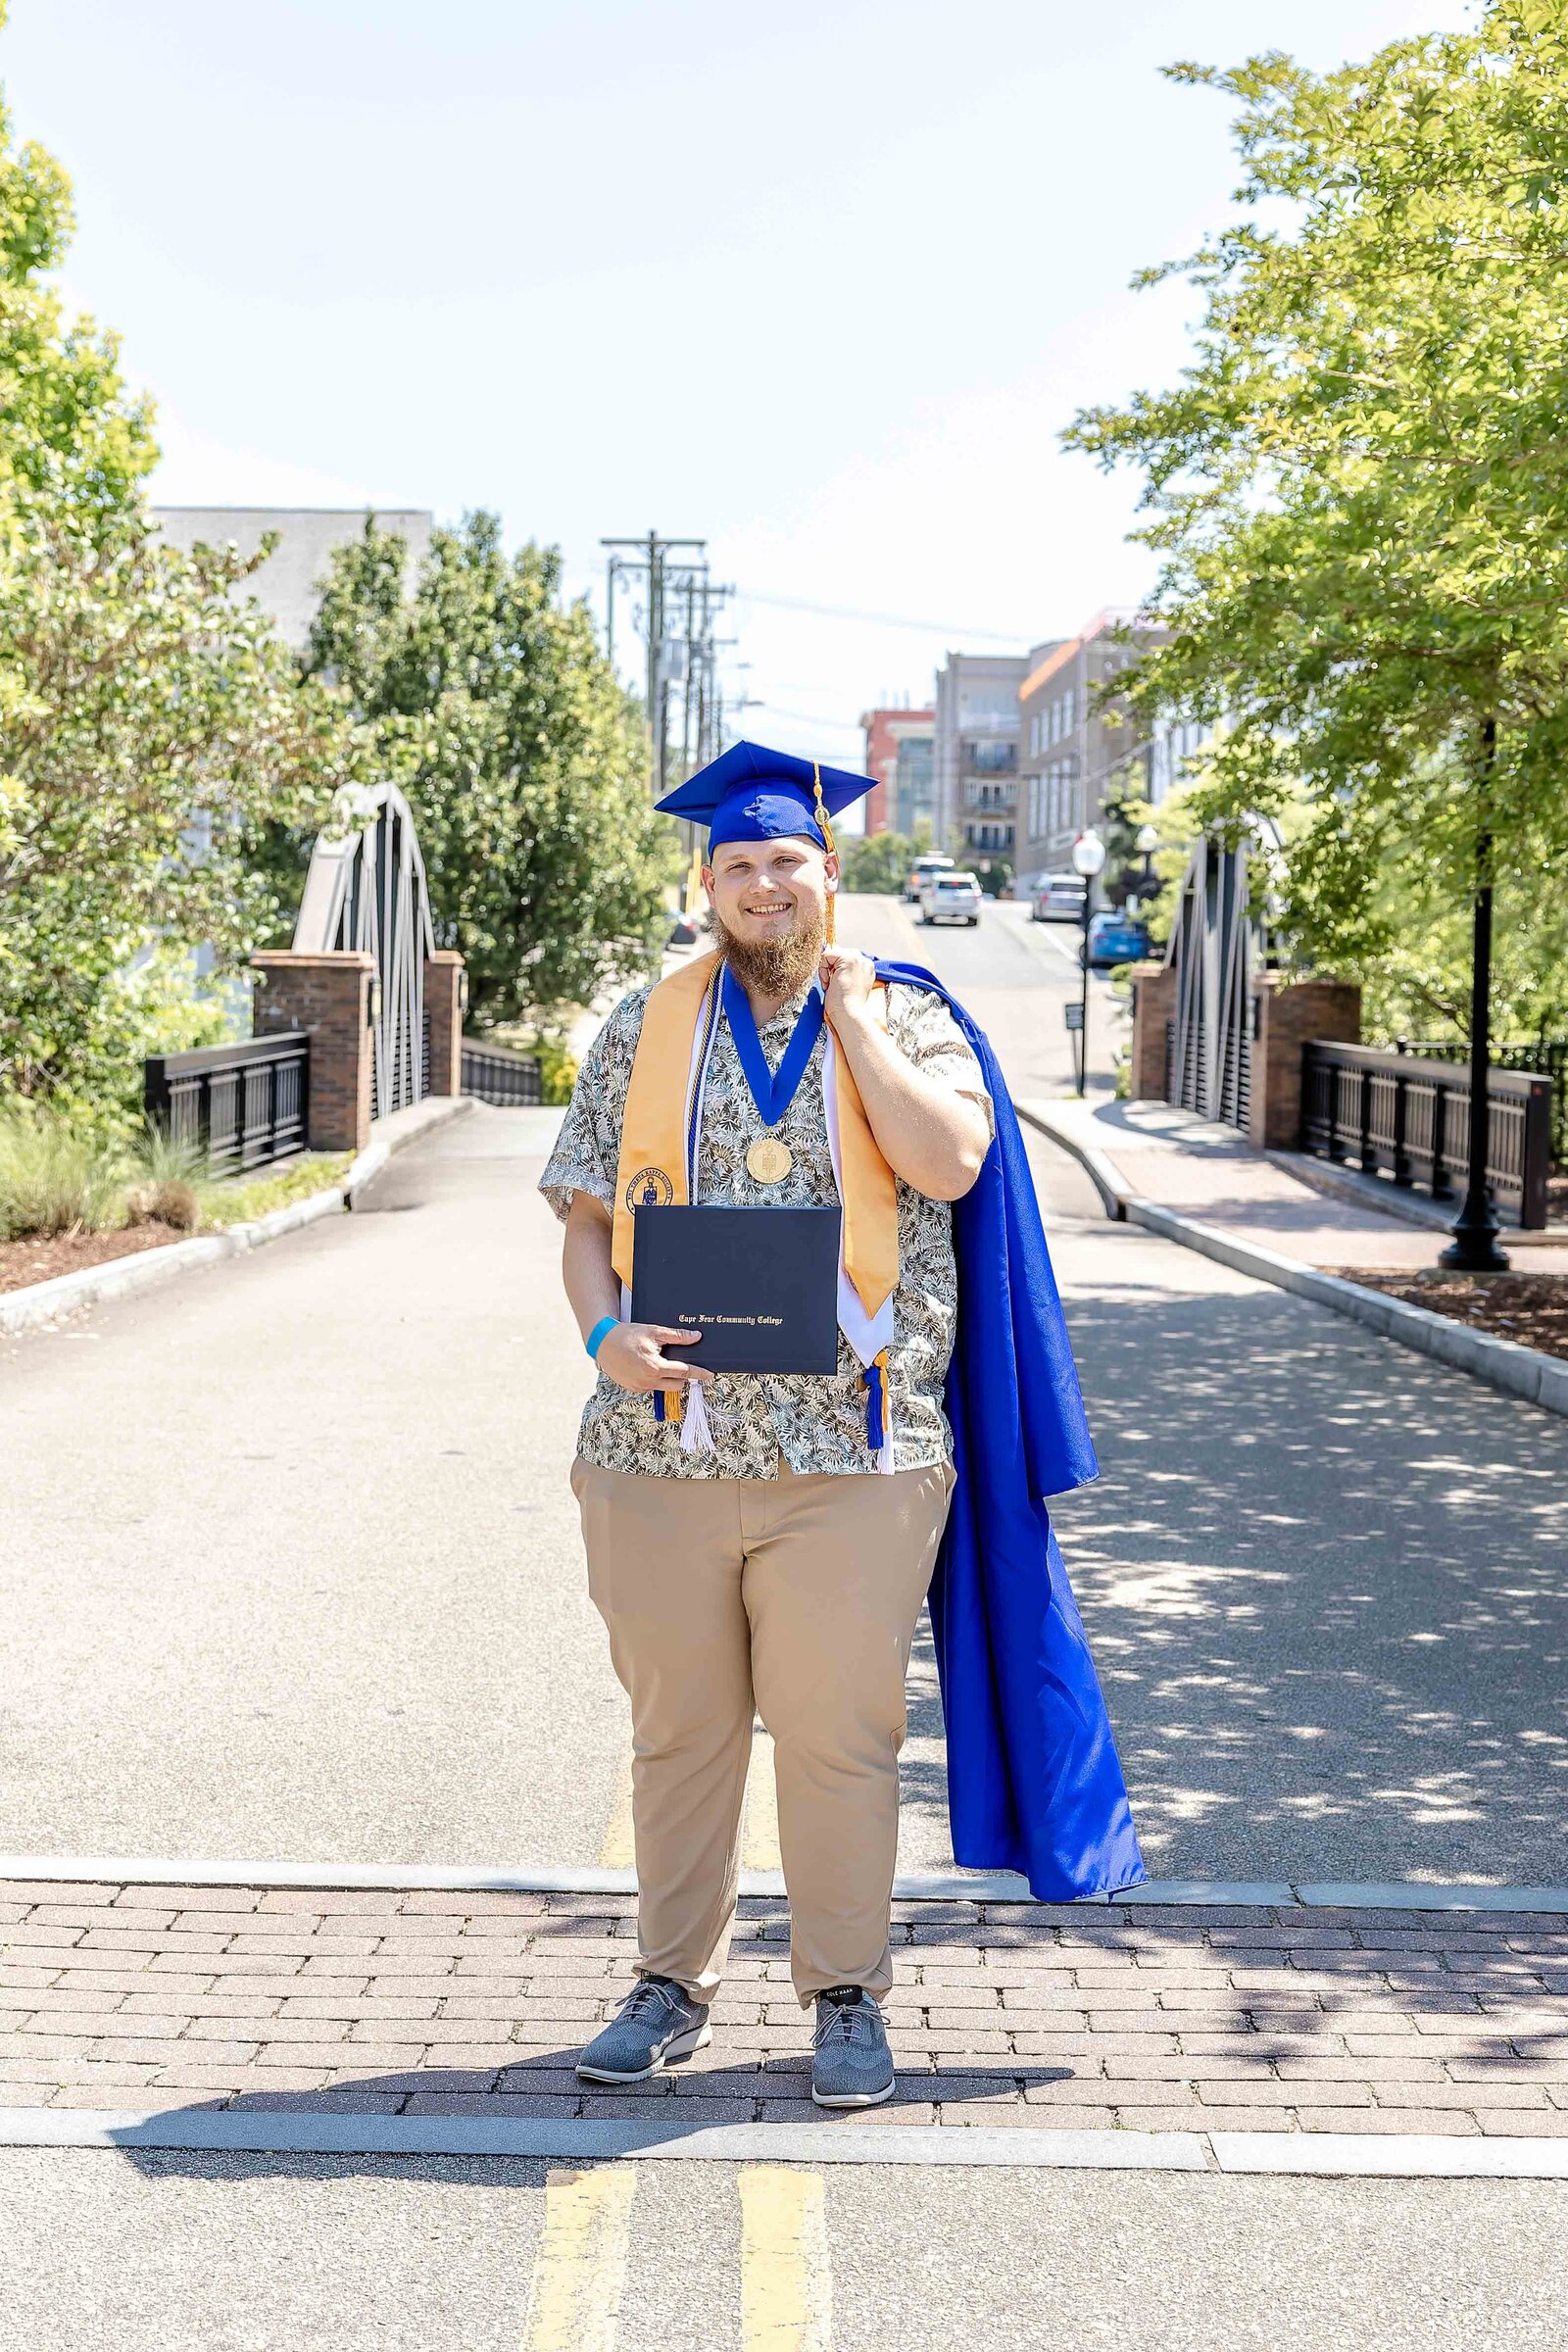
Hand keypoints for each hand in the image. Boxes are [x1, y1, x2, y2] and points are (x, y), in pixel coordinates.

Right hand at [596, 1321, 711, 1393]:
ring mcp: (640, 1387)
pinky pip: (651, 1387)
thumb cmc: (627, 1335)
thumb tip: (696, 1337)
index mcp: (656, 1367)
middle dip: (681, 1376)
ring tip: (658, 1361)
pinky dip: (654, 1379)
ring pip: (664, 1387)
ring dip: (667, 1378)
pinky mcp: (633, 1389)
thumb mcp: (654, 1332)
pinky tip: (645, 1366)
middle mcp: (648, 1381)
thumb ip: (677, 1337)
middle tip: (677, 1362)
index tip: (709, 1375)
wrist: (602, 1343)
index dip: (699, 1373)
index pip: (684, 1372)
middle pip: (677, 1385)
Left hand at [818, 946, 877, 1029]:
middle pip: (839, 954)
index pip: (846, 959)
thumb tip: (831, 965)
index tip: (835, 985)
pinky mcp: (848, 959)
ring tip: (832, 985)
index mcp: (866, 969)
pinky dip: (823, 969)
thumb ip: (843, 972)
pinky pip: (827, 955)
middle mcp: (865, 962)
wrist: (849, 1014)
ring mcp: (858, 959)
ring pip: (832, 954)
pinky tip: (829, 982)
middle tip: (832, 985)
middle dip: (831, 968)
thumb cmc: (846, 1006)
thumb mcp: (847, 985)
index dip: (835, 970)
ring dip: (827, 969)